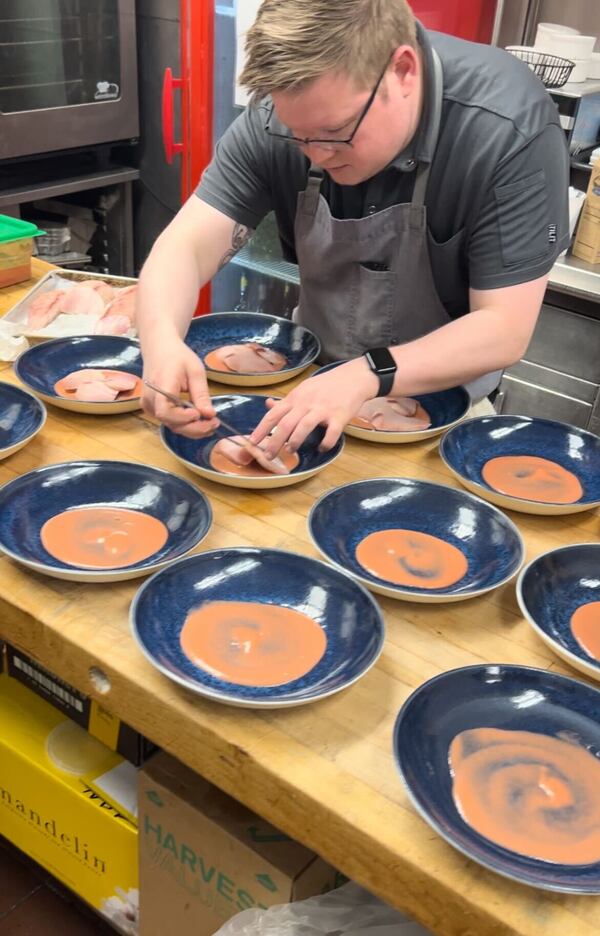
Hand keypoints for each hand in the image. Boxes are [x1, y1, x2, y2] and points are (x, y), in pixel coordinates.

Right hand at [142, 339, 217, 437]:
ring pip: (171, 425)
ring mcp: (149, 405)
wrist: (159, 349)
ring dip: (192, 429)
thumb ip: (201, 394)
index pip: (165, 411)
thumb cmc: (177, 356)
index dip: (183, 418)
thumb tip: (210, 415)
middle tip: (214, 424)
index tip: (200, 415)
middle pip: (170, 423)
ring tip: (210, 423)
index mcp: (160, 385)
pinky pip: (169, 422)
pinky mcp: (152, 409)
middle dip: (194, 428)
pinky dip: (185, 425)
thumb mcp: (195, 371)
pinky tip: (199, 420)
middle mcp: (150, 399)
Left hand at [249, 358, 378, 456]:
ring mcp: (323, 409)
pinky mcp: (339, 416)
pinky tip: (322, 448)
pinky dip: (325, 443)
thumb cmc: (327, 385)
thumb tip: (267, 405)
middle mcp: (306, 403)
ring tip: (291, 451)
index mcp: (296, 397)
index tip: (252, 442)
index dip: (261, 429)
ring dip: (295, 442)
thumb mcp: (303, 389)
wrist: (354, 377)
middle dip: (274, 442)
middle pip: (285, 424)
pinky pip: (331, 434)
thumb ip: (287, 401)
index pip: (274, 414)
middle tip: (268, 456)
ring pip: (303, 427)